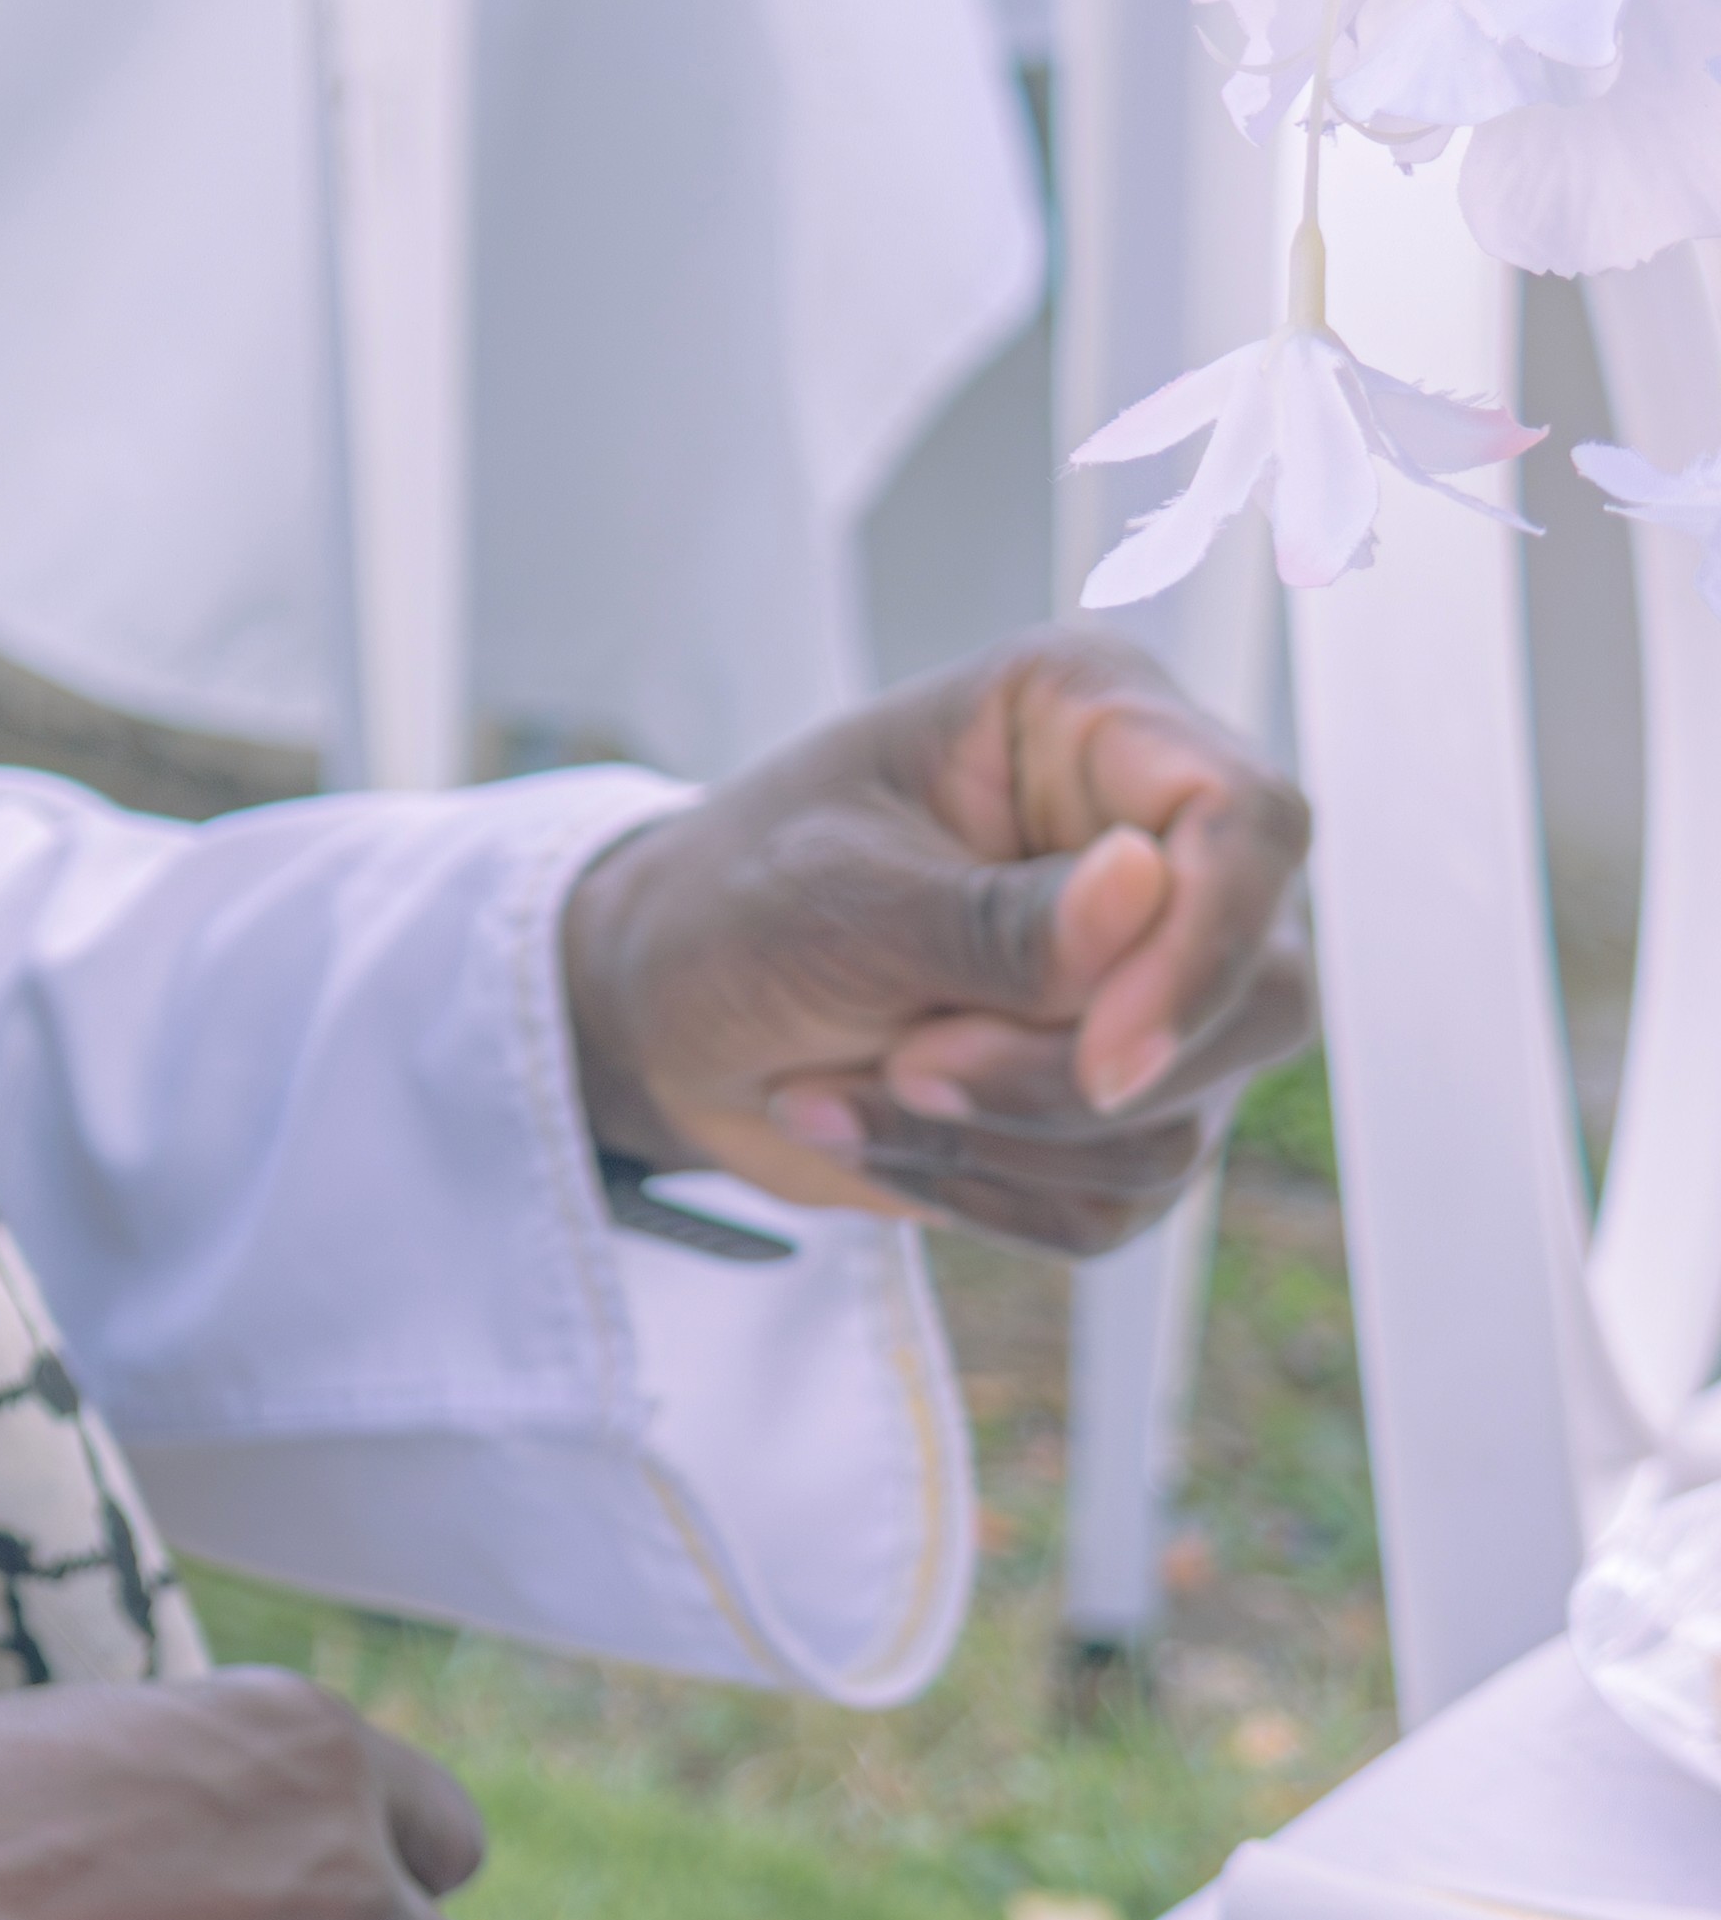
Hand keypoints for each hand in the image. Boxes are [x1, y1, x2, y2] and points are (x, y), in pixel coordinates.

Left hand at [560, 627, 1313, 1252]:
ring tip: (838, 1086)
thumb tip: (1148, 887)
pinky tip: (865, 1124)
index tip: (1107, 1060)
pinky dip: (981, 1188)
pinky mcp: (1123, 1100)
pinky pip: (1119, 1196)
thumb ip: (990, 916)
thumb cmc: (733, 903)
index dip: (1204, 947)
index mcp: (1091, 723)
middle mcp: (1156, 846)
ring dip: (991, 1135)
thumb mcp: (832, 896)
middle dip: (1067, 1072)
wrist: (661, 1010)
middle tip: (905, 1065)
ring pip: (1176, 1115)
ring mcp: (1154, 983)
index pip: (1249, 818)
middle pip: (1257, 993)